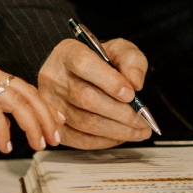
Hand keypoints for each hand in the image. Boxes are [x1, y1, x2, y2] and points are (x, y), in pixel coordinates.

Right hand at [0, 5, 61, 154]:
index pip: (25, 88)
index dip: (43, 106)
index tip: (55, 122)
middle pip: (28, 94)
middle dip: (46, 118)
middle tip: (54, 139)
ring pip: (17, 101)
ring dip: (32, 124)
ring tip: (38, 144)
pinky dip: (2, 130)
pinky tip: (5, 144)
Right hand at [36, 36, 151, 148]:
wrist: (83, 73)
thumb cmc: (102, 61)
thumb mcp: (121, 50)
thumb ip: (132, 62)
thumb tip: (134, 84)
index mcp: (68, 52)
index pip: (84, 65)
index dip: (109, 82)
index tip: (131, 94)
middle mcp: (53, 77)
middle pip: (86, 98)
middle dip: (120, 113)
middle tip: (143, 120)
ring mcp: (50, 103)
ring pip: (84, 122)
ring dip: (116, 130)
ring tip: (138, 131)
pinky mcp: (53, 125)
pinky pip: (78, 139)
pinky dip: (103, 141)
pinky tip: (120, 136)